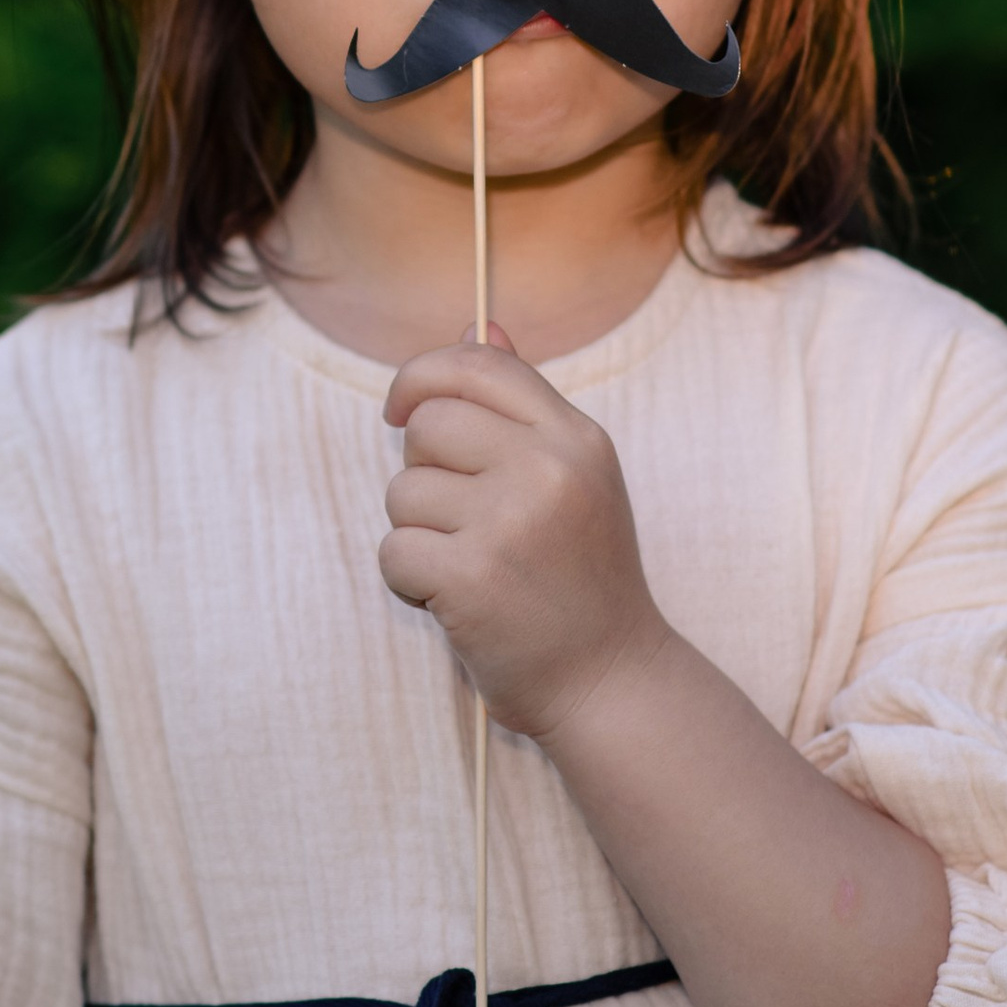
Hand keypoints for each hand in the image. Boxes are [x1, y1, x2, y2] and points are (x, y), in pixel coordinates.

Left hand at [380, 326, 669, 743]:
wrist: (612, 681)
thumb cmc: (580, 577)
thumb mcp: (574, 477)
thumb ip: (522, 403)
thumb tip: (479, 325)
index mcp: (576, 437)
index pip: (478, 365)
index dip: (423, 375)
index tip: (400, 409)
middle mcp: (549, 468)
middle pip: (428, 423)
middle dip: (423, 471)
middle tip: (460, 520)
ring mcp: (511, 521)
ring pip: (403, 490)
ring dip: (417, 532)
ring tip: (468, 566)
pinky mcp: (472, 575)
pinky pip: (394, 548)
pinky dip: (408, 580)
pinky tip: (452, 601)